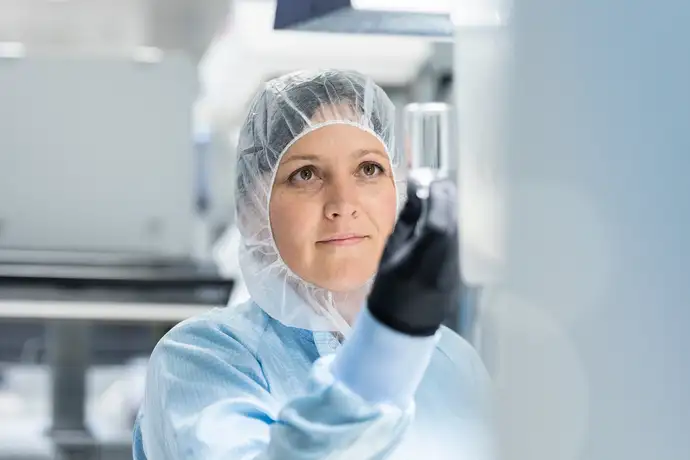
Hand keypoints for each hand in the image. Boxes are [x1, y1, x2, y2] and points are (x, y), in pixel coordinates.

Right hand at [367, 178, 459, 335]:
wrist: (405, 324)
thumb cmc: (389, 288)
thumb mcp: (390, 251)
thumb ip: (407, 219)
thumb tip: (417, 189)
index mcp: (422, 261)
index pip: (439, 222)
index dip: (436, 196)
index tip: (427, 179)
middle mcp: (447, 263)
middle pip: (456, 220)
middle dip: (447, 196)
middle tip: (433, 183)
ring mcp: (460, 266)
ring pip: (463, 226)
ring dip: (452, 207)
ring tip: (437, 196)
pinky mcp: (465, 267)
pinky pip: (463, 236)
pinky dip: (455, 221)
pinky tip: (444, 215)